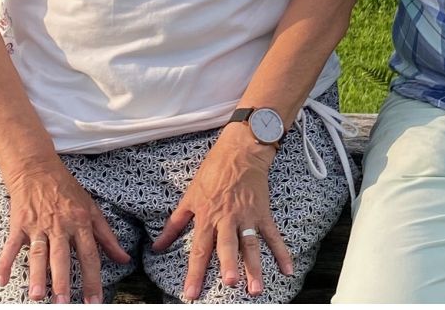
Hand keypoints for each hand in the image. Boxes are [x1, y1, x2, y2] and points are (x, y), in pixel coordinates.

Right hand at [0, 158, 130, 302]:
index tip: (94, 301)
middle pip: (62, 257)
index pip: (90, 254)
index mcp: (82, 222)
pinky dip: (5, 263)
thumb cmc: (68, 191)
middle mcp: (61, 225)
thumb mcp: (93, 210)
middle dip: (63, 281)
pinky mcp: (19, 224)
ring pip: (38, 254)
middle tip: (64, 303)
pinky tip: (2, 280)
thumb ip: (107, 238)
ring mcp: (39, 225)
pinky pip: (11, 246)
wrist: (39, 170)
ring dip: (37, 276)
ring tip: (38, 296)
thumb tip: (124, 259)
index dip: (93, 278)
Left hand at [152, 126, 291, 299]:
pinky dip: (282, 252)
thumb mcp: (189, 196)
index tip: (191, 294)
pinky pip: (273, 235)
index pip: (200, 250)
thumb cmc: (213, 172)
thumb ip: (174, 224)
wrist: (241, 150)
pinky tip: (287, 269)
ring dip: (254, 267)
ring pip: (251, 245)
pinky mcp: (263, 212)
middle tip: (230, 284)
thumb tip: (157, 246)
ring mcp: (248, 216)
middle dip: (229, 265)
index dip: (195, 272)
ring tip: (256, 289)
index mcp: (207, 216)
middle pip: (228, 246)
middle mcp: (228, 219)